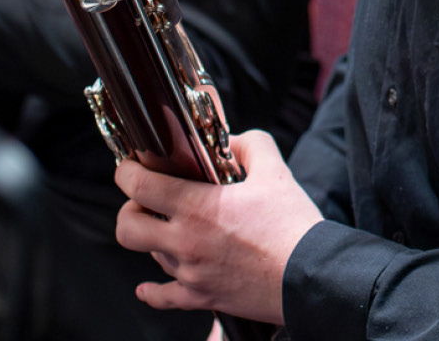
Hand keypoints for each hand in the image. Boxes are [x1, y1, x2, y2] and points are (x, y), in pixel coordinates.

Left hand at [114, 130, 321, 325]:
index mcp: (197, 206)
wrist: (312, 276)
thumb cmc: (294, 226)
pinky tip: (146, 287)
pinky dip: (153, 292)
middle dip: (130, 209)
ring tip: (172, 229)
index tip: (130, 166)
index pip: (138, 185)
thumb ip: (250, 145)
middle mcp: (186, 241)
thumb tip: (233, 141)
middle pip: (128, 227)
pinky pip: (164, 298)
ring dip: (154, 240)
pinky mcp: (203, 298)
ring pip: (149, 256)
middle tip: (146, 201)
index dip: (126, 172)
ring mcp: (191, 273)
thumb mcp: (275, 171)